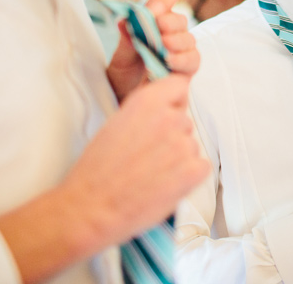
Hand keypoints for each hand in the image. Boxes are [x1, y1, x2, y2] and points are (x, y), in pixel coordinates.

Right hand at [57, 74, 210, 246]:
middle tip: (149, 157)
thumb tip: (165, 110)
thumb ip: (145, 112)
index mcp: (147, 102)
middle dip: (172, 137)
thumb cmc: (97, 170)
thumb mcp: (117, 123)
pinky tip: (165, 185)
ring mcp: (183, 144)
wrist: (91, 207)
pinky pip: (201, 167)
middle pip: (184, 121)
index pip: (178, 86)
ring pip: (191, 146)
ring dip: (179, 159)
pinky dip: (189, 178)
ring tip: (152, 175)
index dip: (173, 102)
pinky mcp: (193, 170)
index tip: (166, 114)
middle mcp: (169, 118)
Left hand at [107, 0, 199, 101]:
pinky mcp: (187, 69)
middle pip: (180, 18)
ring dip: (176, 39)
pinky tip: (169, 61)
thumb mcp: (119, 57)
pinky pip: (193, 59)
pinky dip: (182, 58)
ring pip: (189, 38)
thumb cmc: (123, 75)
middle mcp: (170, 32)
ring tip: (163, 46)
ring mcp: (180, 50)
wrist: (126, 102)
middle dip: (169, 21)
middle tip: (157, 25)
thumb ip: (126, 40)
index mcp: (154, 19)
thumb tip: (126, 21)